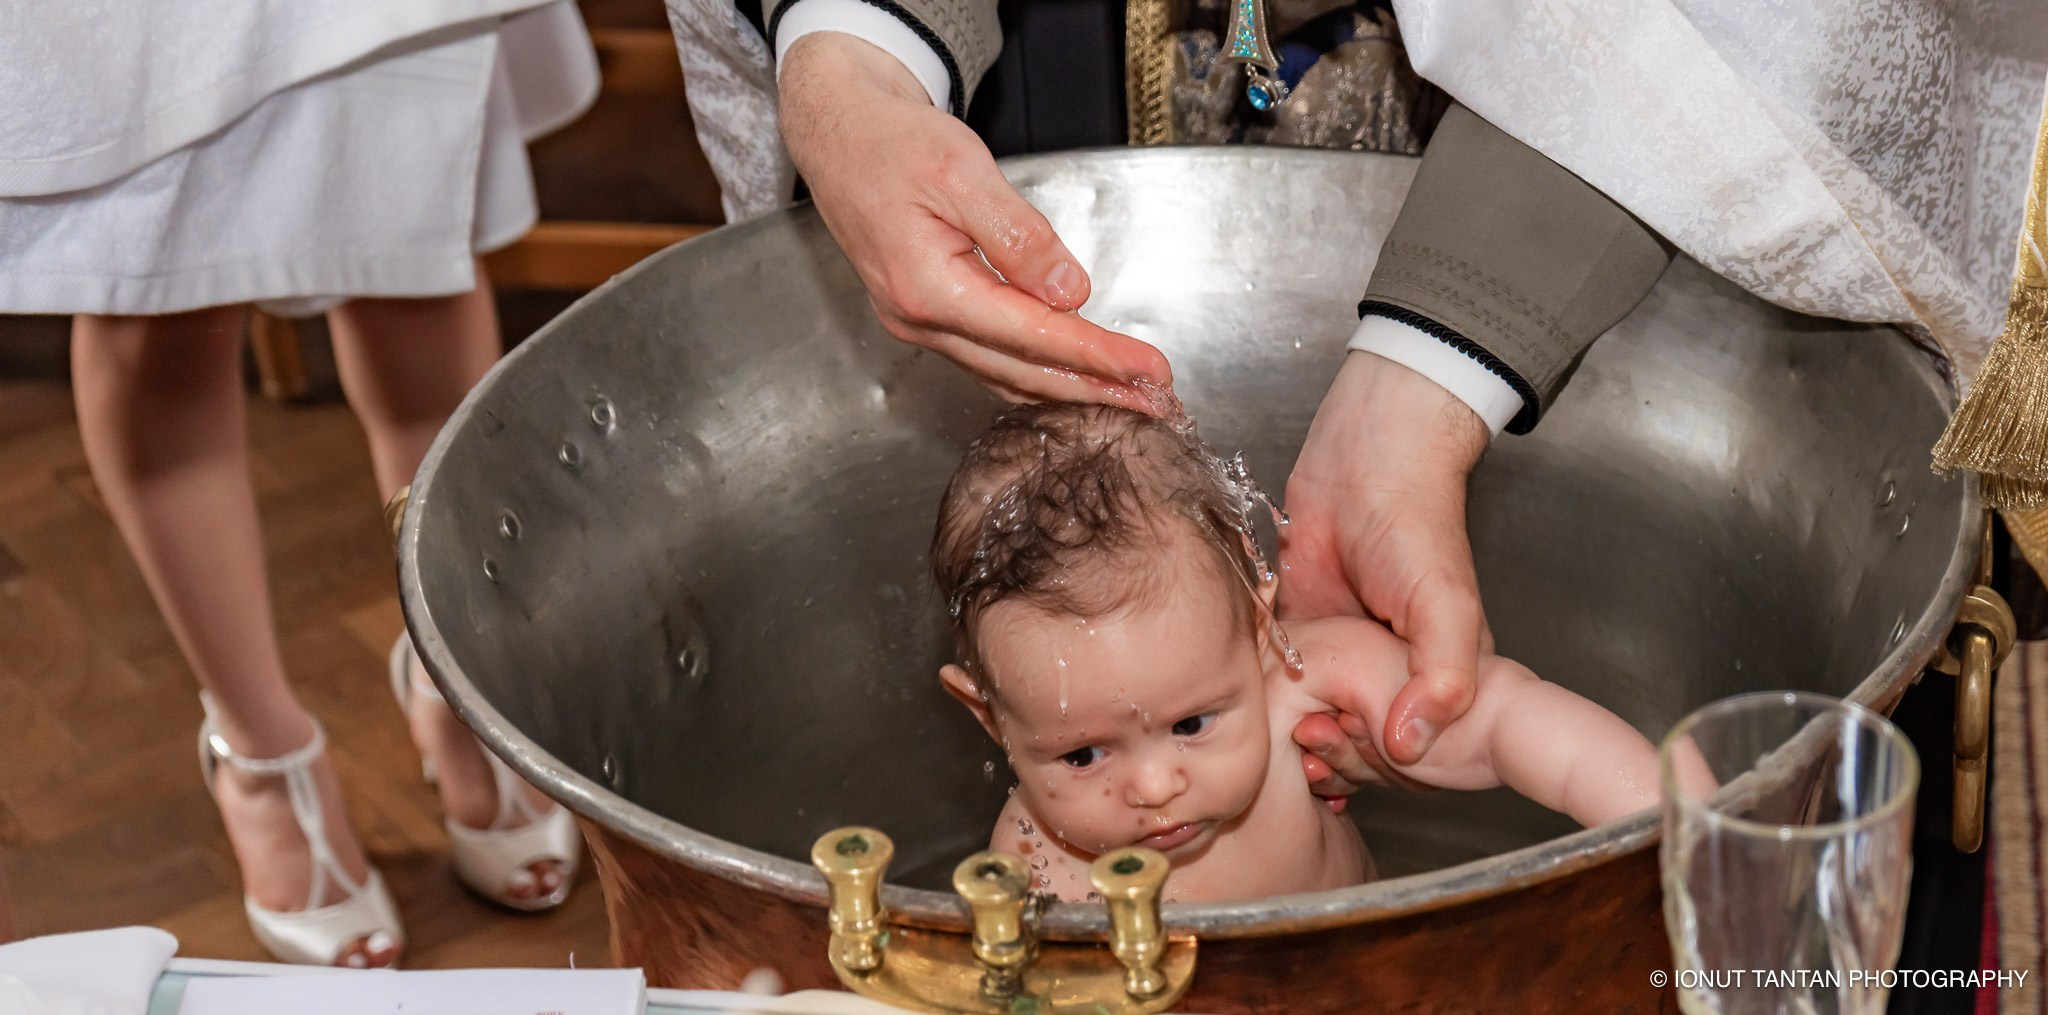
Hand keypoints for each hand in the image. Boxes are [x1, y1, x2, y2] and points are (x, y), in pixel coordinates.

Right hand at [777, 34, 1169, 407]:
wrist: (838, 133)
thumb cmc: (893, 142)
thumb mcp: (962, 172)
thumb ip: (1019, 237)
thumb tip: (1070, 295)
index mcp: (927, 288)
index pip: (1032, 334)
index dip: (1096, 356)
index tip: (1148, 372)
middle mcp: (918, 320)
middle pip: (1021, 370)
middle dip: (1094, 390)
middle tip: (1155, 402)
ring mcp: (916, 325)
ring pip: (1004, 373)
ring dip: (1067, 389)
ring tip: (1126, 398)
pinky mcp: (921, 317)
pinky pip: (986, 359)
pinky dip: (1033, 373)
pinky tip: (1066, 381)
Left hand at [1280, 351, 1490, 770]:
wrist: (1364, 461)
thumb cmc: (1416, 529)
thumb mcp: (1445, 605)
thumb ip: (1442, 675)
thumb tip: (1410, 747)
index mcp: (1428, 675)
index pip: (1405, 748)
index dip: (1378, 768)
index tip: (1347, 774)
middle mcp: (1381, 670)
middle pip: (1353, 736)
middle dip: (1332, 759)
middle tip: (1307, 762)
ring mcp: (1333, 650)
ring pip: (1310, 712)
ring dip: (1294, 736)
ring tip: (1281, 754)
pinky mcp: (1292, 627)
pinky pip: (1275, 675)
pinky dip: (1264, 697)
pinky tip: (1253, 719)